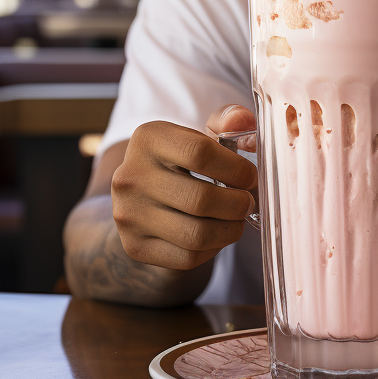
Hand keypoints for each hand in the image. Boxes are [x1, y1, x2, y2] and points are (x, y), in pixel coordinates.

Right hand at [111, 104, 256, 270]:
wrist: (143, 197)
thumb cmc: (185, 161)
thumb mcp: (202, 134)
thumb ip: (228, 121)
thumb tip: (242, 120)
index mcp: (149, 138)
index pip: (201, 153)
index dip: (237, 168)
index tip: (250, 175)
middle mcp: (130, 176)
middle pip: (201, 199)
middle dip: (238, 204)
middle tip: (248, 202)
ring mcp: (128, 215)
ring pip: (196, 235)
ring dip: (230, 230)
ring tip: (237, 219)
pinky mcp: (134, 247)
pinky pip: (187, 258)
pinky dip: (213, 249)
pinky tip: (217, 234)